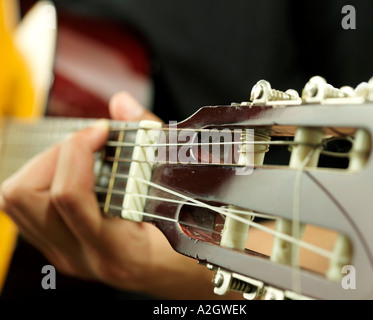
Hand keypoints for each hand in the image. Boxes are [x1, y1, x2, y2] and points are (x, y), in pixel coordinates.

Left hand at [0, 92, 223, 298]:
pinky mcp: (59, 249)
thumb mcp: (181, 196)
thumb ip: (152, 144)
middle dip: (55, 155)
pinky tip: (76, 174)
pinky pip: (26, 211)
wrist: (178, 276)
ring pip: (16, 204)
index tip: (103, 130)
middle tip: (88, 143)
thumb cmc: (186, 243)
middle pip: (25, 197)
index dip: (79, 149)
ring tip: (79, 156)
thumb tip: (121, 104)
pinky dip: (43, 181)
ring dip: (44, 167)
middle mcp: (82, 257)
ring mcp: (66, 256)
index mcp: (118, 249)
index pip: (69, 197)